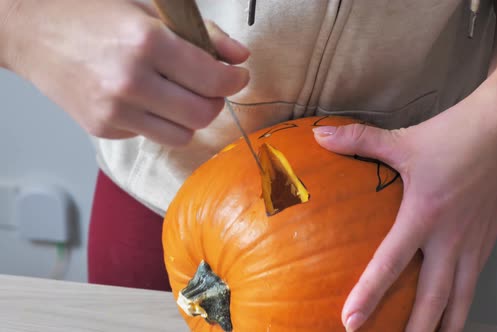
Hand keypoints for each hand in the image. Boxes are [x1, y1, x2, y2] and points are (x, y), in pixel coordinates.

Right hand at [4, 0, 248, 145]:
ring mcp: (114, 110)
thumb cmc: (91, 16)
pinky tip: (146, 100)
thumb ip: (204, 34)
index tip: (237, 76)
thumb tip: (240, 58)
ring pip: (183, 135)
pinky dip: (161, 122)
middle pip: (202, 114)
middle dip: (216, 101)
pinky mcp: (103, 129)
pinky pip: (153, 136)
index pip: (212, 79)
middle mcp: (131, 81)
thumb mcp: (151, 11)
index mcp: (147, 42)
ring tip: (179, 95)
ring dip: (190, 117)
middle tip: (211, 87)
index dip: (234, 80)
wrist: (32, 33)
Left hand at [314, 85, 496, 331]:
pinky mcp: (489, 239)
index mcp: (424, 214)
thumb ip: (358, 140)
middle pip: (433, 296)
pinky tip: (454, 308)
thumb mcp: (402, 139)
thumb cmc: (455, 134)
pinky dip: (463, 300)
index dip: (369, 294)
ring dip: (445, 324)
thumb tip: (319, 133)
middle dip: (416, 328)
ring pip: (461, 296)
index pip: (391, 263)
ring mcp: (473, 240)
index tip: (351, 321)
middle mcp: (450, 235)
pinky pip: (474, 279)